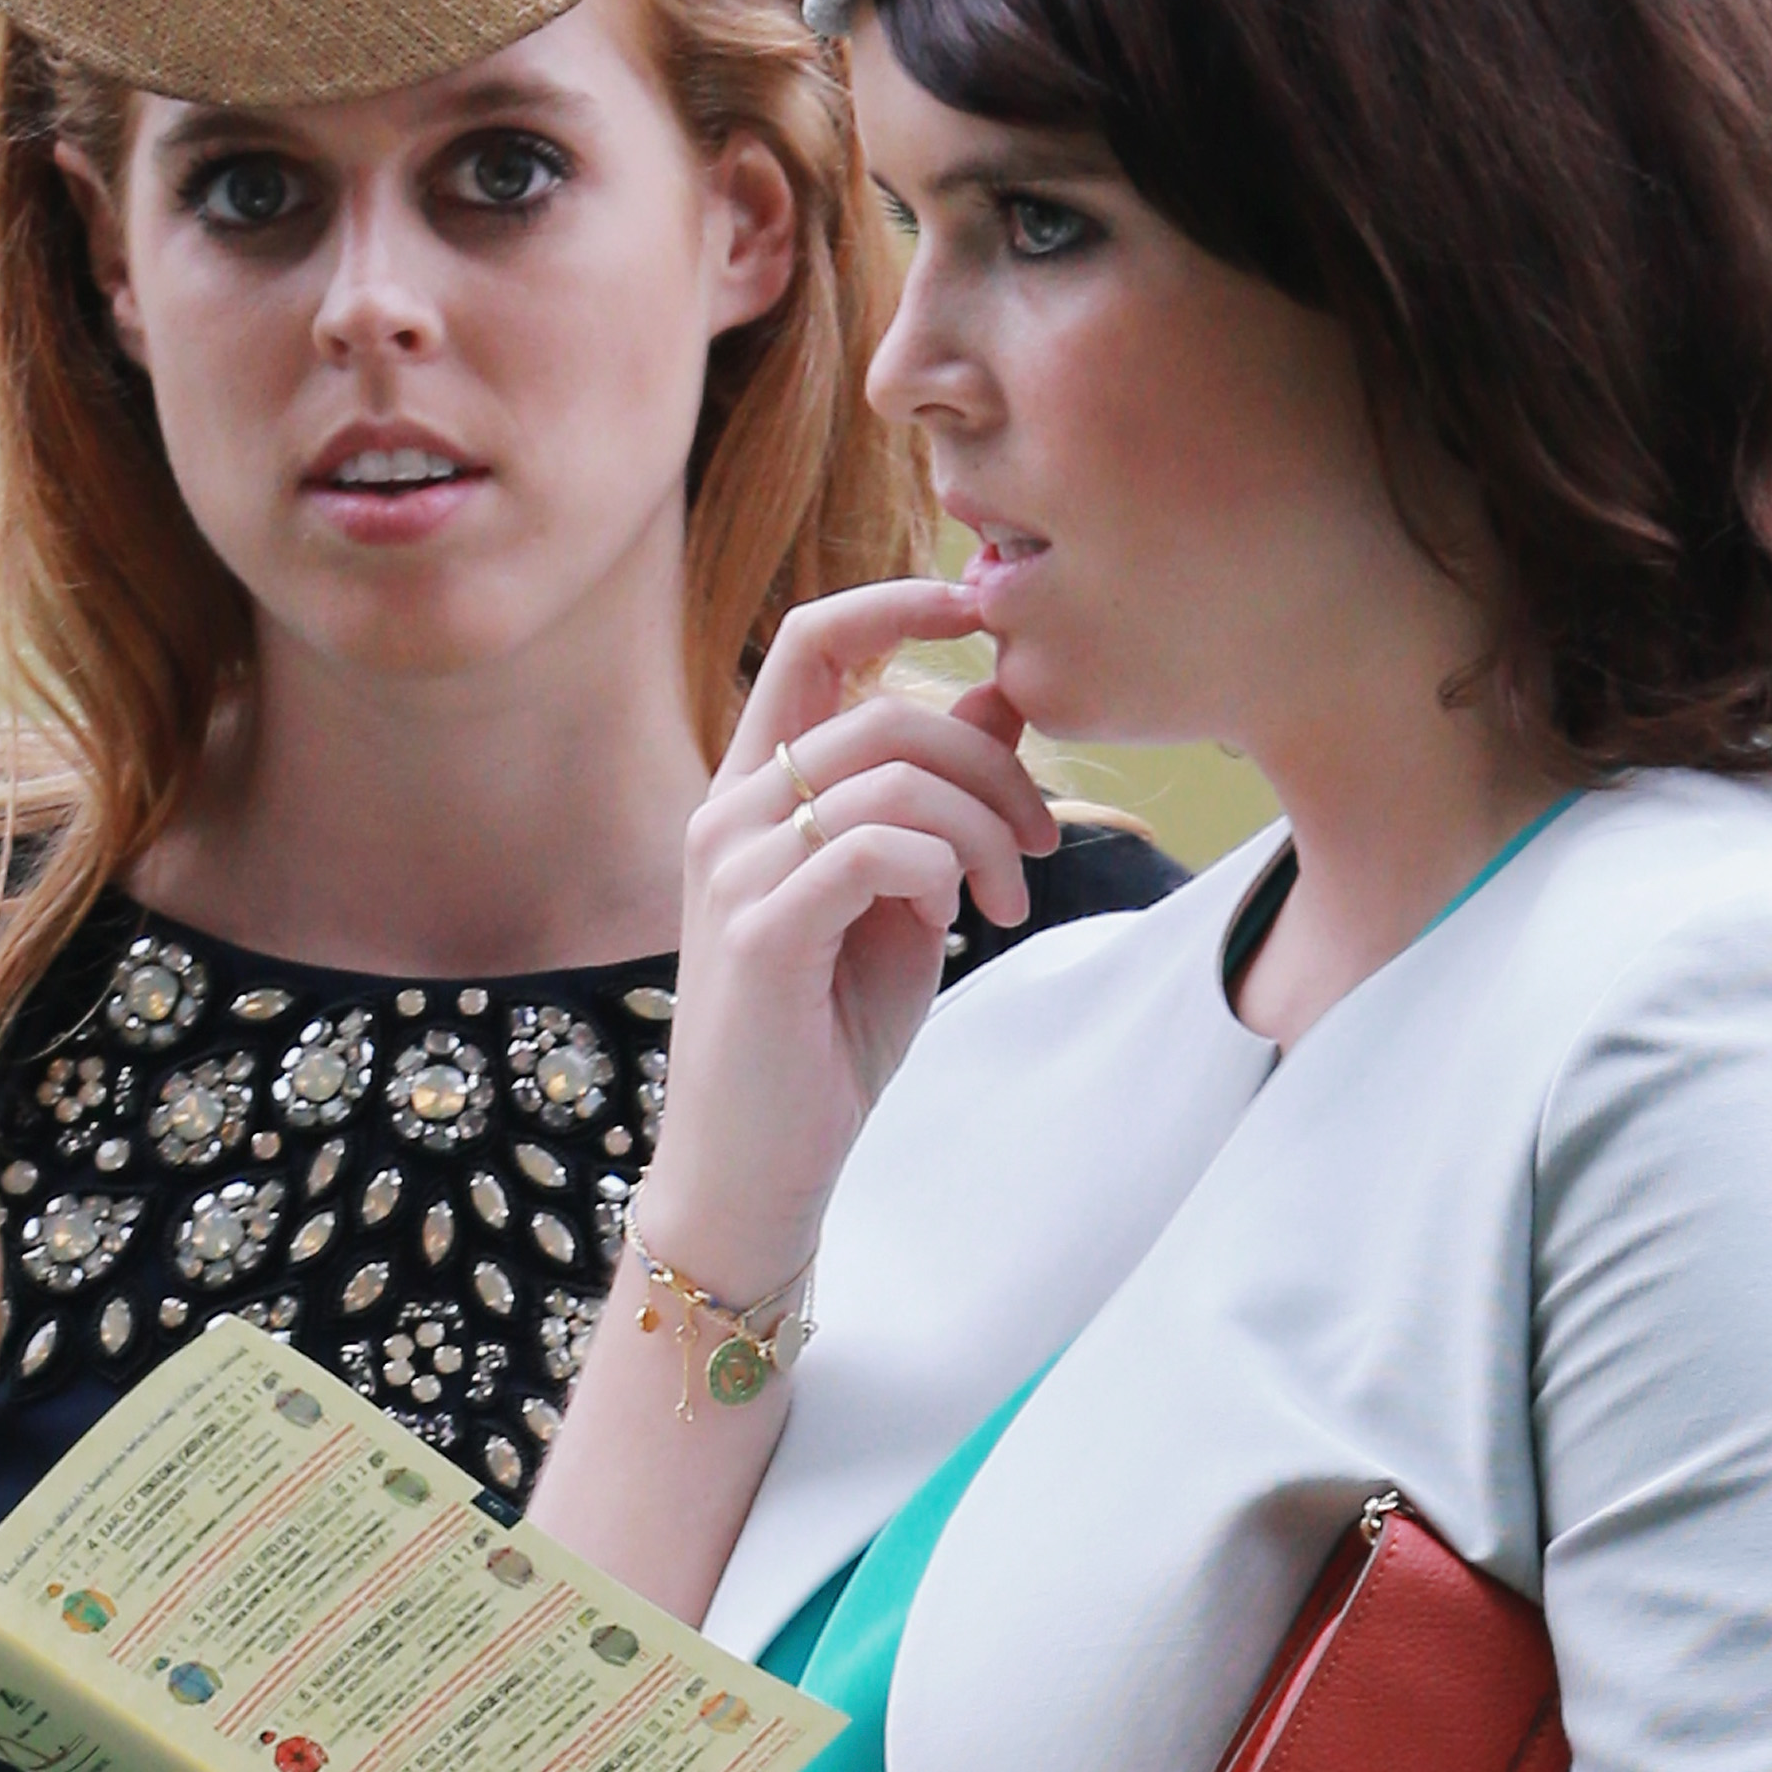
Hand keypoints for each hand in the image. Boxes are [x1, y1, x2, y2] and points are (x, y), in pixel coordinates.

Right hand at [639, 576, 1059, 1301]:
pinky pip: (875, 846)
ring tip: (1007, 901)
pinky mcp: (758, 929)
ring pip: (891, 775)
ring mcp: (736, 867)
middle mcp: (730, 812)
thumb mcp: (904, 899)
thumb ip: (939, 798)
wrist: (758, 1169)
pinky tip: (959, 925)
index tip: (983, 608)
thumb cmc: (825, 1038)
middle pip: (886, 713)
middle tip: (1040, 845)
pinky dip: (942, 871)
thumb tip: (999, 693)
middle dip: (993, 766)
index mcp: (756, 792)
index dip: (901, 602)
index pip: (814, 643)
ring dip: (981, 829)